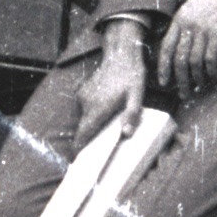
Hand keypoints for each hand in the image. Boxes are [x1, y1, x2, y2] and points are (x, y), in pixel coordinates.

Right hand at [72, 20, 147, 150]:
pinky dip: (92, 114)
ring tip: (106, 129)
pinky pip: (86, 108)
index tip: (80, 163)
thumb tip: (127, 134)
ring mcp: (83, 97)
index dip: (79, 151)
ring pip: (85, 119)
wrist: (121, 52)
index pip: (82, 136)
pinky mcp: (83, 91)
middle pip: (83, 130)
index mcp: (97, 109)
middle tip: (98, 152)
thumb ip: (132, 115)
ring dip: (92, 125)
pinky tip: (106, 111)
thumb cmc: (131, 76)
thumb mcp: (137, 96)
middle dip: (88, 141)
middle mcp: (86, 104)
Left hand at [157, 0, 216, 98]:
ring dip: (195, 78)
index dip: (163, 67)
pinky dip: (210, 71)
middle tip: (183, 94)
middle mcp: (188, 24)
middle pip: (179, 59)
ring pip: (194, 61)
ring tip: (198, 88)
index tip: (164, 82)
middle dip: (180, 80)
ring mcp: (203, 28)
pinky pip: (210, 58)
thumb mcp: (193, 7)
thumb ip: (184, 25)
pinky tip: (213, 78)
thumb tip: (179, 48)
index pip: (166, 47)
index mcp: (179, 18)